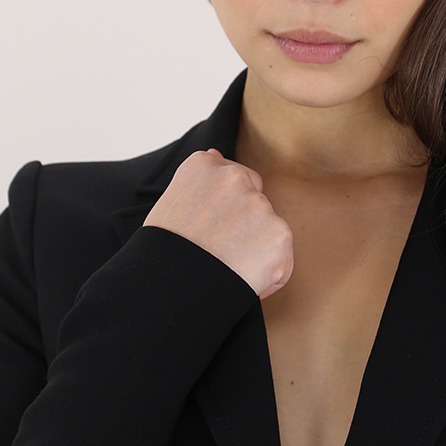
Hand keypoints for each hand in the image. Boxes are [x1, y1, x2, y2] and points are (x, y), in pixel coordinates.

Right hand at [143, 149, 292, 299]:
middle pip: (254, 198)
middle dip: (244, 223)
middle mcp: (235, 178)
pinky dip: (267, 275)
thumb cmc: (164, 253)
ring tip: (224, 268)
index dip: (225, 210)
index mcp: (203, 166)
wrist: (167, 291)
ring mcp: (259, 206)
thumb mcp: (172, 204)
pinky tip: (240, 280)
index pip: (232, 179)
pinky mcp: (279, 237)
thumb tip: (217, 155)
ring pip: (268, 228)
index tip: (211, 230)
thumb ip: (201, 181)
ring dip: (254, 249)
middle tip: (218, 250)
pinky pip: (281, 259)